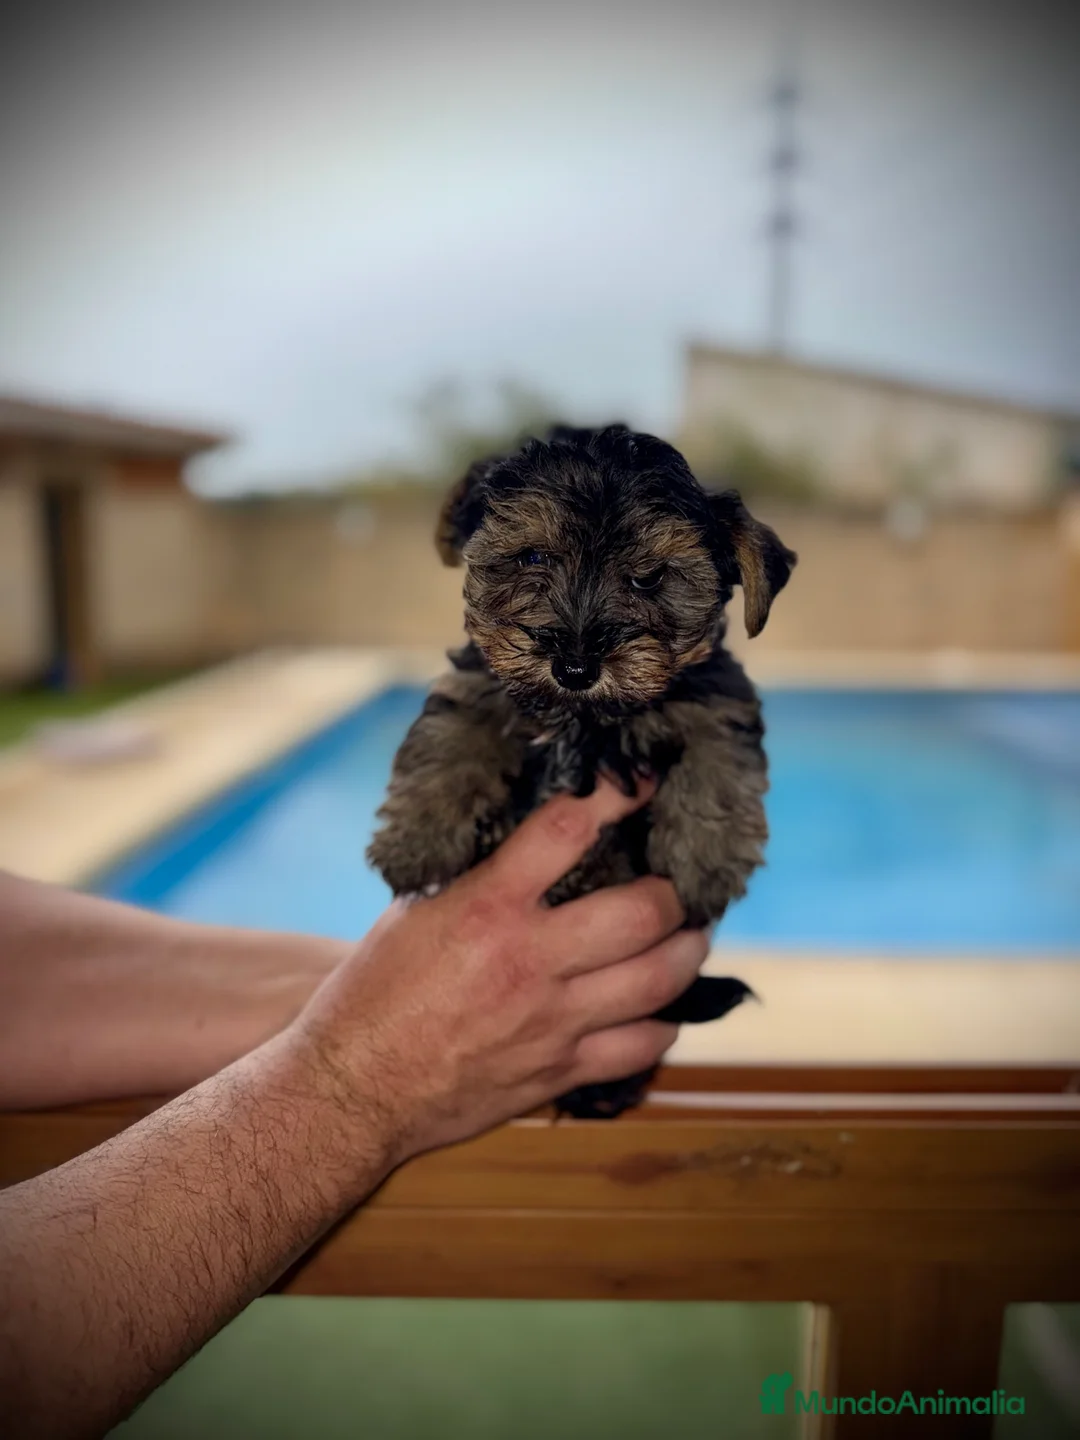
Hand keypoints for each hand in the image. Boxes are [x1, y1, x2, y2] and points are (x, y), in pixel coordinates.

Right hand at [289, 777, 706, 1167]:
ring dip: (686, 951)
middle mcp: (530, 960)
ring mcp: (552, 1021)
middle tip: (678, 884)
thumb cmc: (373, 994)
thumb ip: (478, 878)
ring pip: (658, 981)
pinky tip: (662, 1008)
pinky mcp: (559, 1071)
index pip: (568, 829)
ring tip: (690, 936)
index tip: (641, 784)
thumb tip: (529, 843)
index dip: (614, 796)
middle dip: (673, 892)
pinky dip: (662, 1023)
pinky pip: (640, 1047)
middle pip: (642, 912)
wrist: (352, 1090)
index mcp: (487, 907)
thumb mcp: (414, 913)